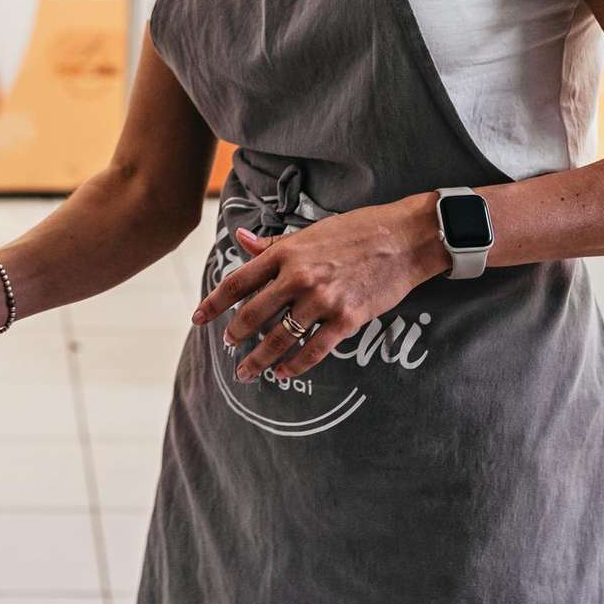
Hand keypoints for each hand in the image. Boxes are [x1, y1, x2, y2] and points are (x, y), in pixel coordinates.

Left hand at [190, 194, 449, 381]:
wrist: (405, 239)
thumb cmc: (357, 231)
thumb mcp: (310, 231)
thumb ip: (274, 244)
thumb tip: (241, 239)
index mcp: (285, 253)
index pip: (238, 282)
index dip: (213, 303)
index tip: (198, 318)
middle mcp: (298, 277)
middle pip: (253, 314)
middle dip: (235, 335)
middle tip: (228, 347)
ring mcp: (322, 300)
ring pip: (280, 338)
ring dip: (259, 359)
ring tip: (246, 372)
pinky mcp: (347, 319)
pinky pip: (314, 350)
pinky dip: (296, 365)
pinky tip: (285, 372)